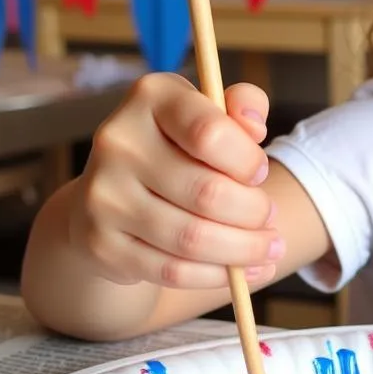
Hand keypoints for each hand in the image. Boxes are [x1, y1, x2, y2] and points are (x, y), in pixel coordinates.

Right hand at [70, 73, 283, 289]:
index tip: (261, 173)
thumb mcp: (211, 113)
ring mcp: (102, 195)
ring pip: (192, 238)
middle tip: (271, 219)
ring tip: (269, 249)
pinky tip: (244, 273)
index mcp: (150, 97)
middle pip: (207, 193)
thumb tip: (254, 126)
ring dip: (244, 250)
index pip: (210, 133)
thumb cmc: (179, 147)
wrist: (112, 194)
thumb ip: (243, 106)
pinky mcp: (100, 244)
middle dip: (254, 213)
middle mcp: (117, 141)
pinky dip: (216, 276)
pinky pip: (171, 271)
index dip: (247, 161)